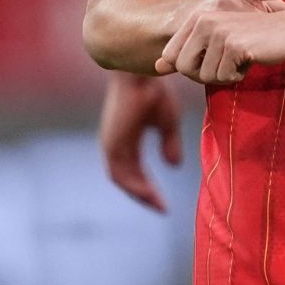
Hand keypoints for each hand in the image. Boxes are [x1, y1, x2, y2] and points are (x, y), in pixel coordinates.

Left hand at [100, 72, 182, 211]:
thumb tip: (173, 166)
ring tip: (158, 205)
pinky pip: (119, 174)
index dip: (148, 187)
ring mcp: (111, 144)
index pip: (134, 171)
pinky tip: (149, 194)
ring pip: (122, 180)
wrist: (142, 76)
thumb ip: (169, 144)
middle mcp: (116, 144)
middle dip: (144, 195)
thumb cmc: (154, 92)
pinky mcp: (111, 144)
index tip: (164, 202)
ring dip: (139, 194)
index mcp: (127, 139)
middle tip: (162, 208)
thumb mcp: (167, 123)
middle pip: (128, 178)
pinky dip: (133, 186)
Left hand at [157, 0, 284, 84]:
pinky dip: (239, 75)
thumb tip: (156, 67)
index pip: (172, 56)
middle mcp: (204, 22)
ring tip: (241, 57)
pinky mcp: (234, 45)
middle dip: (206, 74)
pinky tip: (251, 58)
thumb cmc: (254, 37)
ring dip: (226, 74)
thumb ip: (186, 52)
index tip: (210, 62)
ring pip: (206, 76)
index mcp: (197, 18)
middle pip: (184, 69)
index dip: (189, 68)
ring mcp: (218, 33)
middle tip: (226, 64)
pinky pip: (226, 77)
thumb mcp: (216, 42)